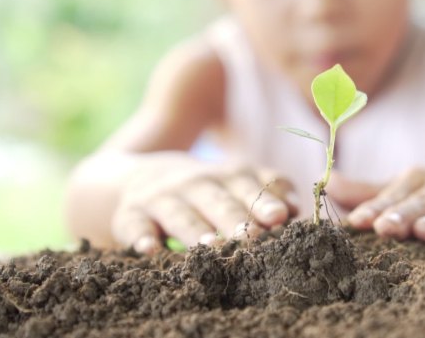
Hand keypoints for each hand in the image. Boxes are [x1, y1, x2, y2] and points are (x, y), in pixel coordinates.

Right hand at [111, 160, 298, 252]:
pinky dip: (141, 237)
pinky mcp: (130, 213)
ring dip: (195, 228)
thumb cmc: (205, 189)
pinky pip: (134, 225)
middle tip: (250, 236)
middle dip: (234, 218)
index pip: (249, 186)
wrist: (138, 176)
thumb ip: (267, 191)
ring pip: (180, 213)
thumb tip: (294, 208)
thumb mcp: (235, 182)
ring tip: (210, 245)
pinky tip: (150, 250)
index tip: (278, 217)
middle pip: (218, 200)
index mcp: (228, 176)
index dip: (264, 201)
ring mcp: (162, 196)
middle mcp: (196, 182)